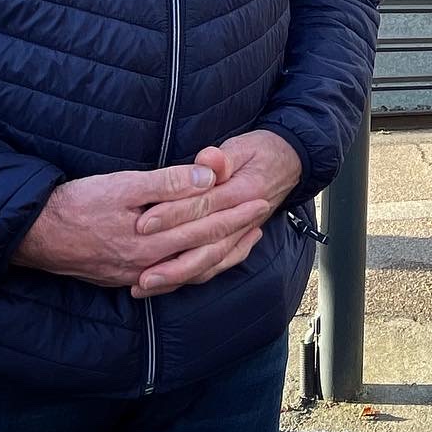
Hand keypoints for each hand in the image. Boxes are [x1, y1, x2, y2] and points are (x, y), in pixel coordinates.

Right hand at [12, 155, 270, 292]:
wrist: (32, 234)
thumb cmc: (77, 203)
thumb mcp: (122, 185)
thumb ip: (167, 183)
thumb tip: (207, 179)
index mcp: (150, 240)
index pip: (205, 224)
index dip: (235, 211)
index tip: (260, 199)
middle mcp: (148, 265)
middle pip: (204, 247)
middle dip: (237, 231)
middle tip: (263, 215)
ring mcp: (137, 275)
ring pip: (192, 268)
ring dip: (222, 253)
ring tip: (247, 239)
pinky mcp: (126, 279)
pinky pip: (172, 278)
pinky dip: (195, 268)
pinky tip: (205, 260)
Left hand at [131, 130, 302, 296]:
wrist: (291, 163)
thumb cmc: (261, 152)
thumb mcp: (242, 147)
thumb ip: (222, 158)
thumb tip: (208, 159)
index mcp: (244, 192)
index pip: (204, 206)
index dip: (173, 214)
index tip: (143, 223)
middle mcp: (246, 219)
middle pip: (206, 242)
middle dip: (171, 259)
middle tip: (140, 270)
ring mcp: (243, 233)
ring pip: (211, 260)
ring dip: (179, 275)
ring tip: (146, 284)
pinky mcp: (239, 240)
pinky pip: (218, 264)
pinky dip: (194, 275)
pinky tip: (169, 283)